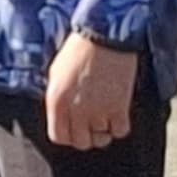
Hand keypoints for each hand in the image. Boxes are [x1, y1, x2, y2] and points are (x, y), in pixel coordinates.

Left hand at [43, 31, 142, 147]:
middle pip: (81, 142)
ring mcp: (98, 110)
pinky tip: (118, 113)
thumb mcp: (56, 72)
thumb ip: (57, 98)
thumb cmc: (79, 49)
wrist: (104, 34)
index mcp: (56, 101)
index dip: (68, 135)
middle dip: (87, 136)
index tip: (75, 129)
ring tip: (106, 116)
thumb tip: (60, 116)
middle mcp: (75, 110)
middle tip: (92, 125)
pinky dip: (120, 126)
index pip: (59, 136)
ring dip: (104, 130)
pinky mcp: (119, 107)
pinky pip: (120, 131)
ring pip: (102, 138)